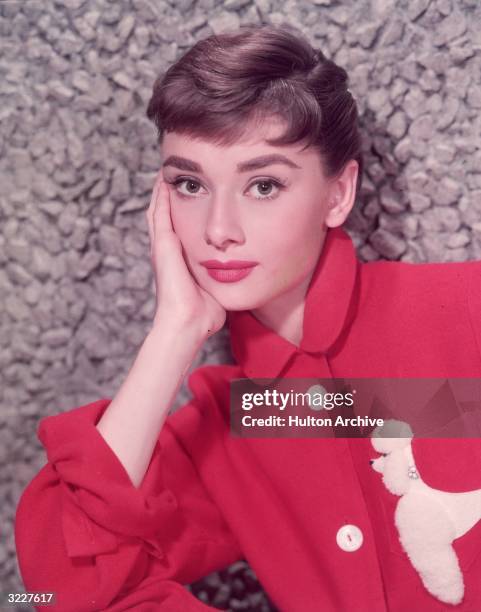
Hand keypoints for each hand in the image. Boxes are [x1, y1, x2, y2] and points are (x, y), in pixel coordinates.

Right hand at [145, 168, 226, 337]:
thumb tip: (242, 279)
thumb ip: (225, 281)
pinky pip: (159, 213)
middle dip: (168, 195)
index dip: (182, 211)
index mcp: (178, 261)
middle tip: (173, 175)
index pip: (178, 228)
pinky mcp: (162, 245)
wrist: (188, 324)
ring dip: (161, 191)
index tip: (191, 195)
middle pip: (164, 215)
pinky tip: (164, 180)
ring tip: (166, 171)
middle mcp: (166, 252)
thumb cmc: (204, 315)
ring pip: (157, 211)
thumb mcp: (217, 290)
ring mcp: (161, 248)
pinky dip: (160, 196)